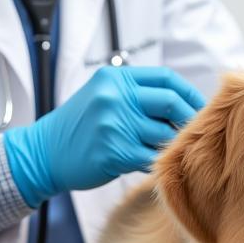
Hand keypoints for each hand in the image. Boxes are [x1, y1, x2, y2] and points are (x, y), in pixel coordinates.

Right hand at [2, 65, 204, 207]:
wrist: (43, 153)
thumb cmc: (79, 126)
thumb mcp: (103, 95)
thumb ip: (136, 93)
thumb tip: (183, 101)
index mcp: (115, 79)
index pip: (166, 78)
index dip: (189, 92)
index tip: (200, 107)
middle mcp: (115, 97)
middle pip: (170, 102)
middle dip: (189, 117)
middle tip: (197, 131)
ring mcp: (115, 125)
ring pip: (165, 133)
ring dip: (174, 144)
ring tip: (175, 149)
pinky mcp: (115, 152)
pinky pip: (152, 157)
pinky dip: (159, 162)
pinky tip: (159, 164)